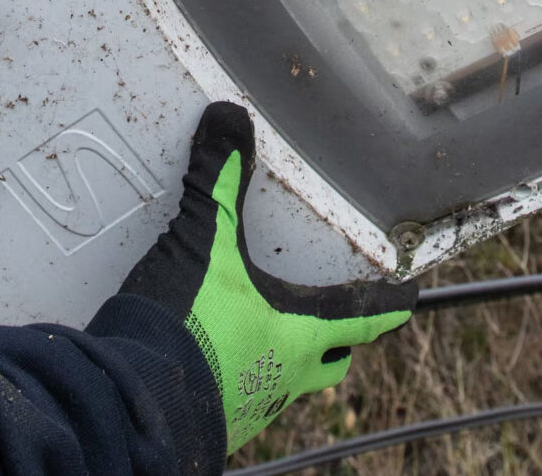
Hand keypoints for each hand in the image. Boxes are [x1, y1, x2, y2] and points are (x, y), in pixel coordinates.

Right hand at [117, 103, 416, 452]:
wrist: (132, 402)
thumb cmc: (183, 325)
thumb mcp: (200, 242)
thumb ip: (216, 181)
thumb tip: (228, 119)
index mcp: (298, 335)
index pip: (363, 318)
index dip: (389, 305)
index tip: (410, 297)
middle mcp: (285, 378)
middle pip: (331, 359)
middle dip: (338, 337)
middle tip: (336, 312)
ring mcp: (253, 407)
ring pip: (289, 381)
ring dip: (288, 356)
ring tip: (267, 326)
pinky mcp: (217, 422)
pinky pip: (246, 396)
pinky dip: (243, 373)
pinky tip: (216, 351)